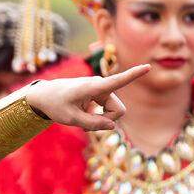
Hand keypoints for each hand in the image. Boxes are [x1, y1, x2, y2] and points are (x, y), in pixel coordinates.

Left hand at [24, 64, 150, 131]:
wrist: (44, 96)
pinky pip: (107, 111)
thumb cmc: (56, 105)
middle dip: (108, 121)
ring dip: (101, 121)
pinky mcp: (99, 94)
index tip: (148, 66)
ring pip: (113, 112)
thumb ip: (92, 123)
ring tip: (83, 123)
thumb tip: (113, 124)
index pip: (117, 80)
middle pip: (118, 110)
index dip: (134, 75)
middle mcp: (100, 86)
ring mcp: (101, 90)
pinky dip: (98, 118)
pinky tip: (84, 119)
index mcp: (93, 87)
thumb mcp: (71, 119)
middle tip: (87, 126)